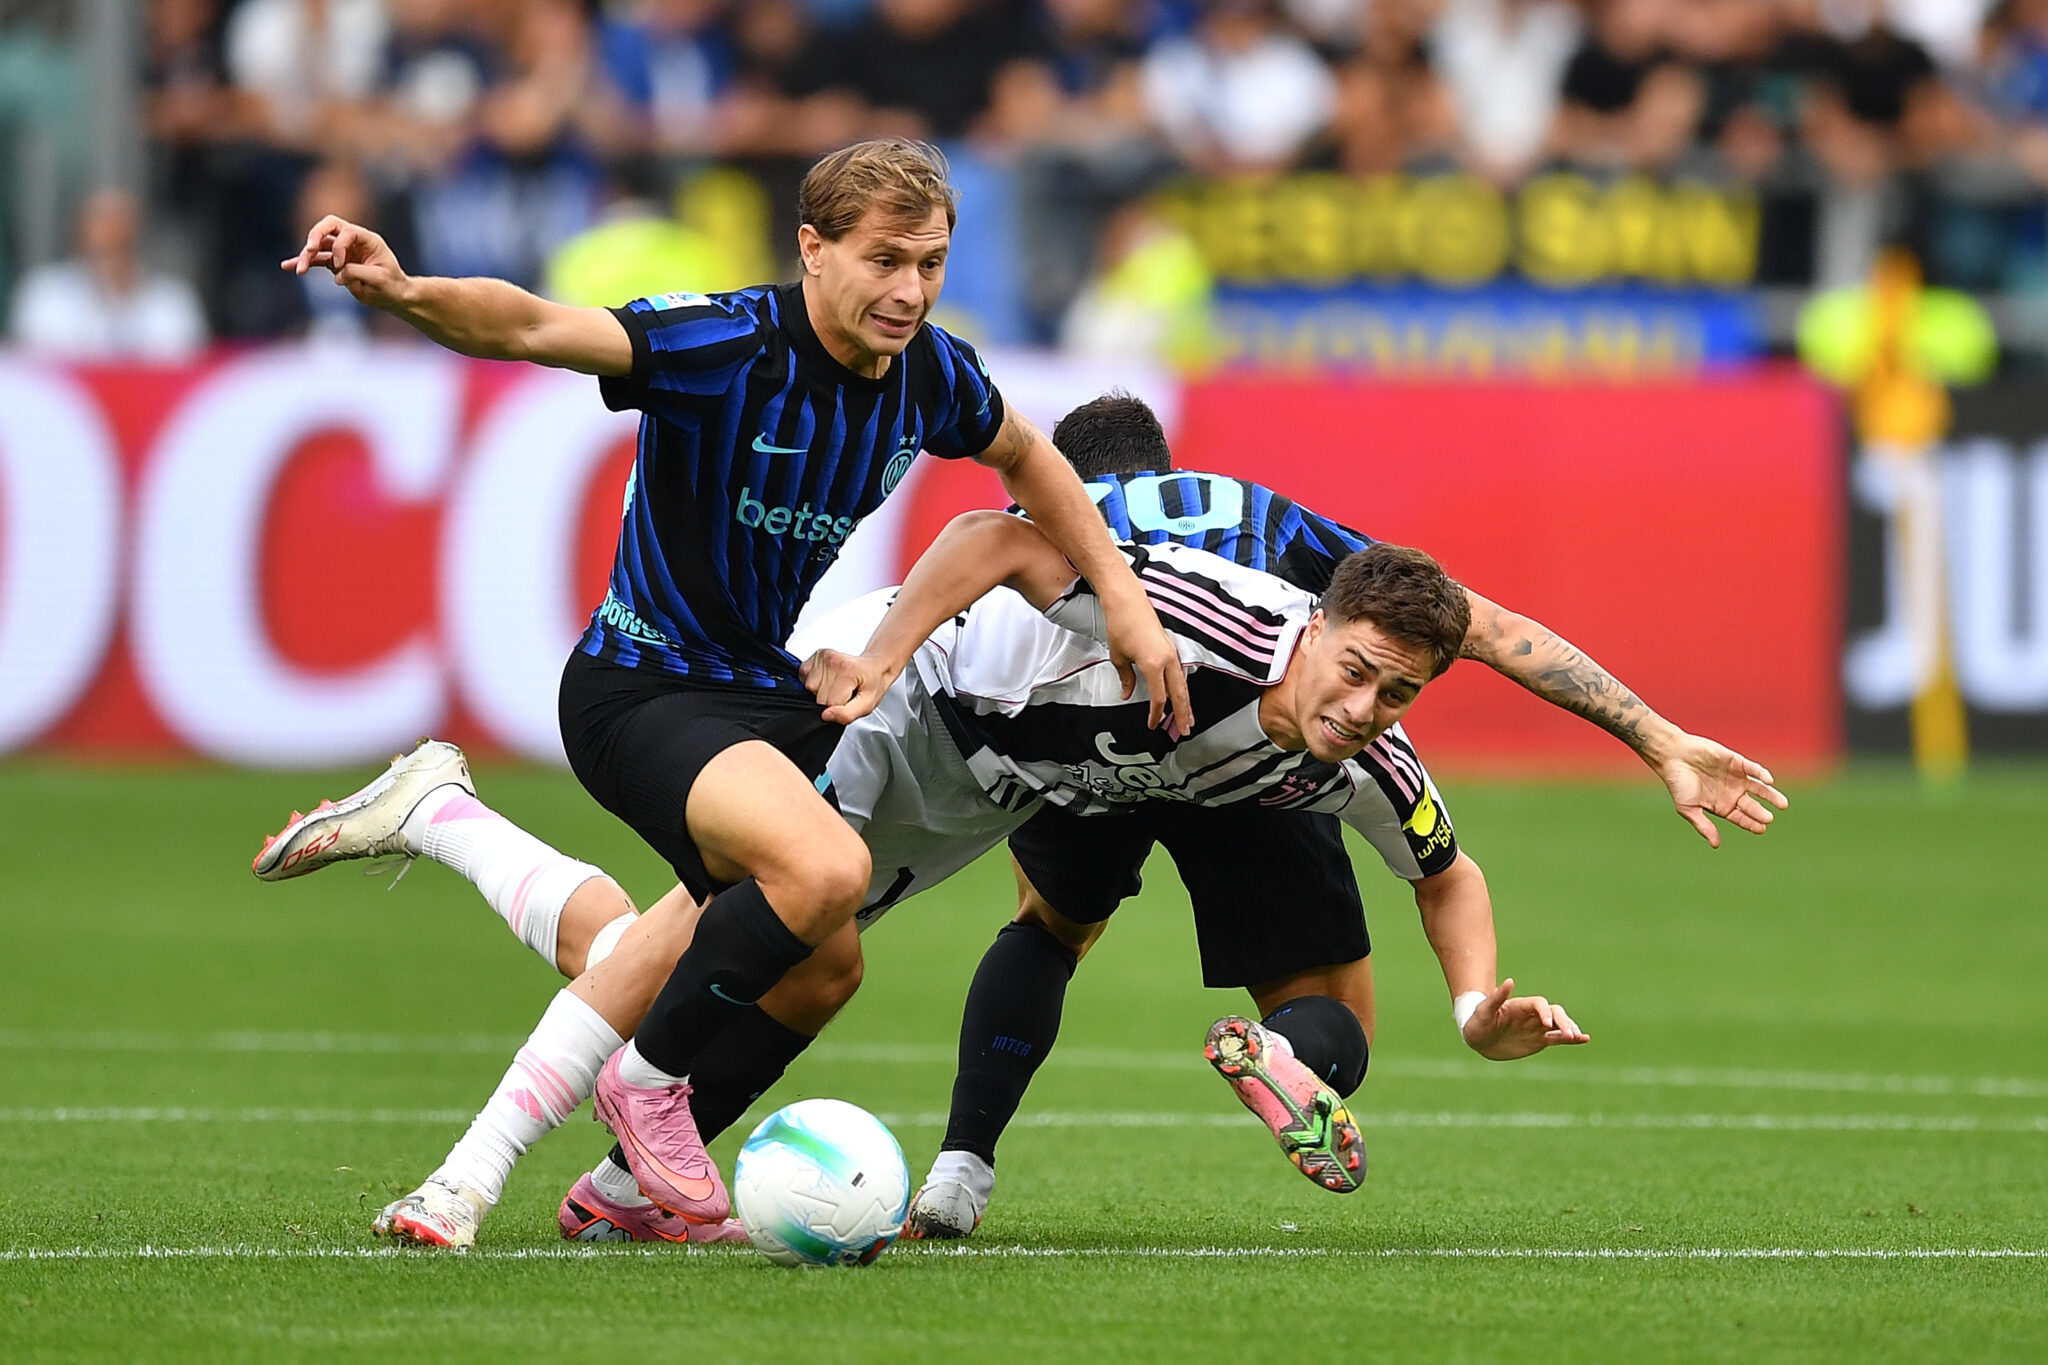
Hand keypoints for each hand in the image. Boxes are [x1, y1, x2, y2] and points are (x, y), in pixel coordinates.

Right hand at [280, 215, 410, 309]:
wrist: (394, 296)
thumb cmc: (392, 286)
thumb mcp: (379, 280)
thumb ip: (357, 273)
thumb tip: (337, 274)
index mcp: (368, 239)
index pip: (346, 232)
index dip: (339, 247)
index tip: (340, 265)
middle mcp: (354, 241)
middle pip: (329, 227)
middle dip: (316, 235)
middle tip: (310, 249)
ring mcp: (343, 250)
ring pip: (319, 245)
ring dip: (307, 255)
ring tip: (300, 270)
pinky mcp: (336, 263)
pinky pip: (316, 259)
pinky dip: (304, 262)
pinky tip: (287, 266)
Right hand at [801, 649, 897, 724]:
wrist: (874, 666)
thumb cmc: (872, 684)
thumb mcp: (867, 705)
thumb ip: (847, 714)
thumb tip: (826, 715)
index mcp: (847, 672)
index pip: (828, 703)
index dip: (838, 708)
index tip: (849, 700)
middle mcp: (833, 661)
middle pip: (817, 696)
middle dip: (829, 700)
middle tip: (844, 693)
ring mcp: (823, 656)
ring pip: (809, 687)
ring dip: (820, 691)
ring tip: (837, 686)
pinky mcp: (816, 655)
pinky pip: (804, 676)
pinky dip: (814, 681)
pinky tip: (828, 679)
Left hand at [1103, 588, 1193, 736]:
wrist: (1128, 601)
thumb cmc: (1121, 625)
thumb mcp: (1118, 656)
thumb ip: (1125, 678)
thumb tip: (1126, 694)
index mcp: (1154, 664)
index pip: (1159, 697)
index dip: (1156, 714)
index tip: (1152, 724)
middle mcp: (1167, 659)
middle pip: (1179, 693)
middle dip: (1183, 713)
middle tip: (1185, 730)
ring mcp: (1171, 653)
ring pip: (1182, 683)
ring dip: (1186, 702)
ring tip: (1188, 719)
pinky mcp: (1170, 648)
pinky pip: (1179, 673)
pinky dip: (1181, 688)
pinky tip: (1181, 696)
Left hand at [1460, 978, 1589, 1059]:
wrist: (1479, 1037)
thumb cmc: (1478, 1022)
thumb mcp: (1484, 1010)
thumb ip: (1497, 997)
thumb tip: (1509, 981)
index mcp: (1521, 1006)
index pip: (1539, 1004)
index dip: (1544, 1011)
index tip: (1546, 1023)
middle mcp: (1532, 1015)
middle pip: (1554, 1013)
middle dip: (1563, 1021)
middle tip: (1569, 1033)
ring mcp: (1537, 1027)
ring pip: (1559, 1025)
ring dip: (1569, 1028)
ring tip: (1578, 1036)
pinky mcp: (1540, 1040)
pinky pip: (1558, 1038)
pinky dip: (1571, 1039)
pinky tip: (1584, 1039)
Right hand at [1653, 731, 1787, 847]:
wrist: (1673, 756)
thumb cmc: (1677, 783)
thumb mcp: (1688, 808)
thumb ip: (1704, 825)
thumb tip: (1716, 845)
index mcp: (1721, 805)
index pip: (1742, 818)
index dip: (1752, 824)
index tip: (1762, 829)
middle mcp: (1731, 792)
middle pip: (1752, 805)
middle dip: (1762, 813)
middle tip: (1769, 818)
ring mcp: (1735, 777)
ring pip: (1758, 788)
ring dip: (1770, 795)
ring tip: (1782, 804)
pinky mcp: (1736, 761)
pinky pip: (1753, 769)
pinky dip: (1762, 774)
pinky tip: (1769, 781)